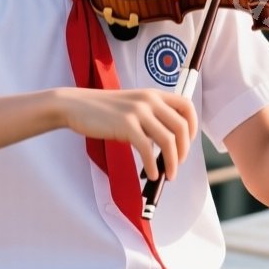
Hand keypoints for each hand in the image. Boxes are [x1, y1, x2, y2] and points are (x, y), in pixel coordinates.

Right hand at [57, 88, 198, 181]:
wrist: (76, 105)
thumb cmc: (104, 110)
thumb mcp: (132, 105)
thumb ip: (151, 116)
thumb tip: (169, 142)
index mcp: (154, 94)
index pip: (187, 106)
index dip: (192, 126)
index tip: (188, 142)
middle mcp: (149, 100)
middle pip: (181, 127)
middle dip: (183, 150)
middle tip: (177, 164)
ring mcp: (138, 112)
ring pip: (168, 141)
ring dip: (172, 162)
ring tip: (168, 175)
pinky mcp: (126, 125)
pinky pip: (148, 150)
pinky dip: (153, 166)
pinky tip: (152, 174)